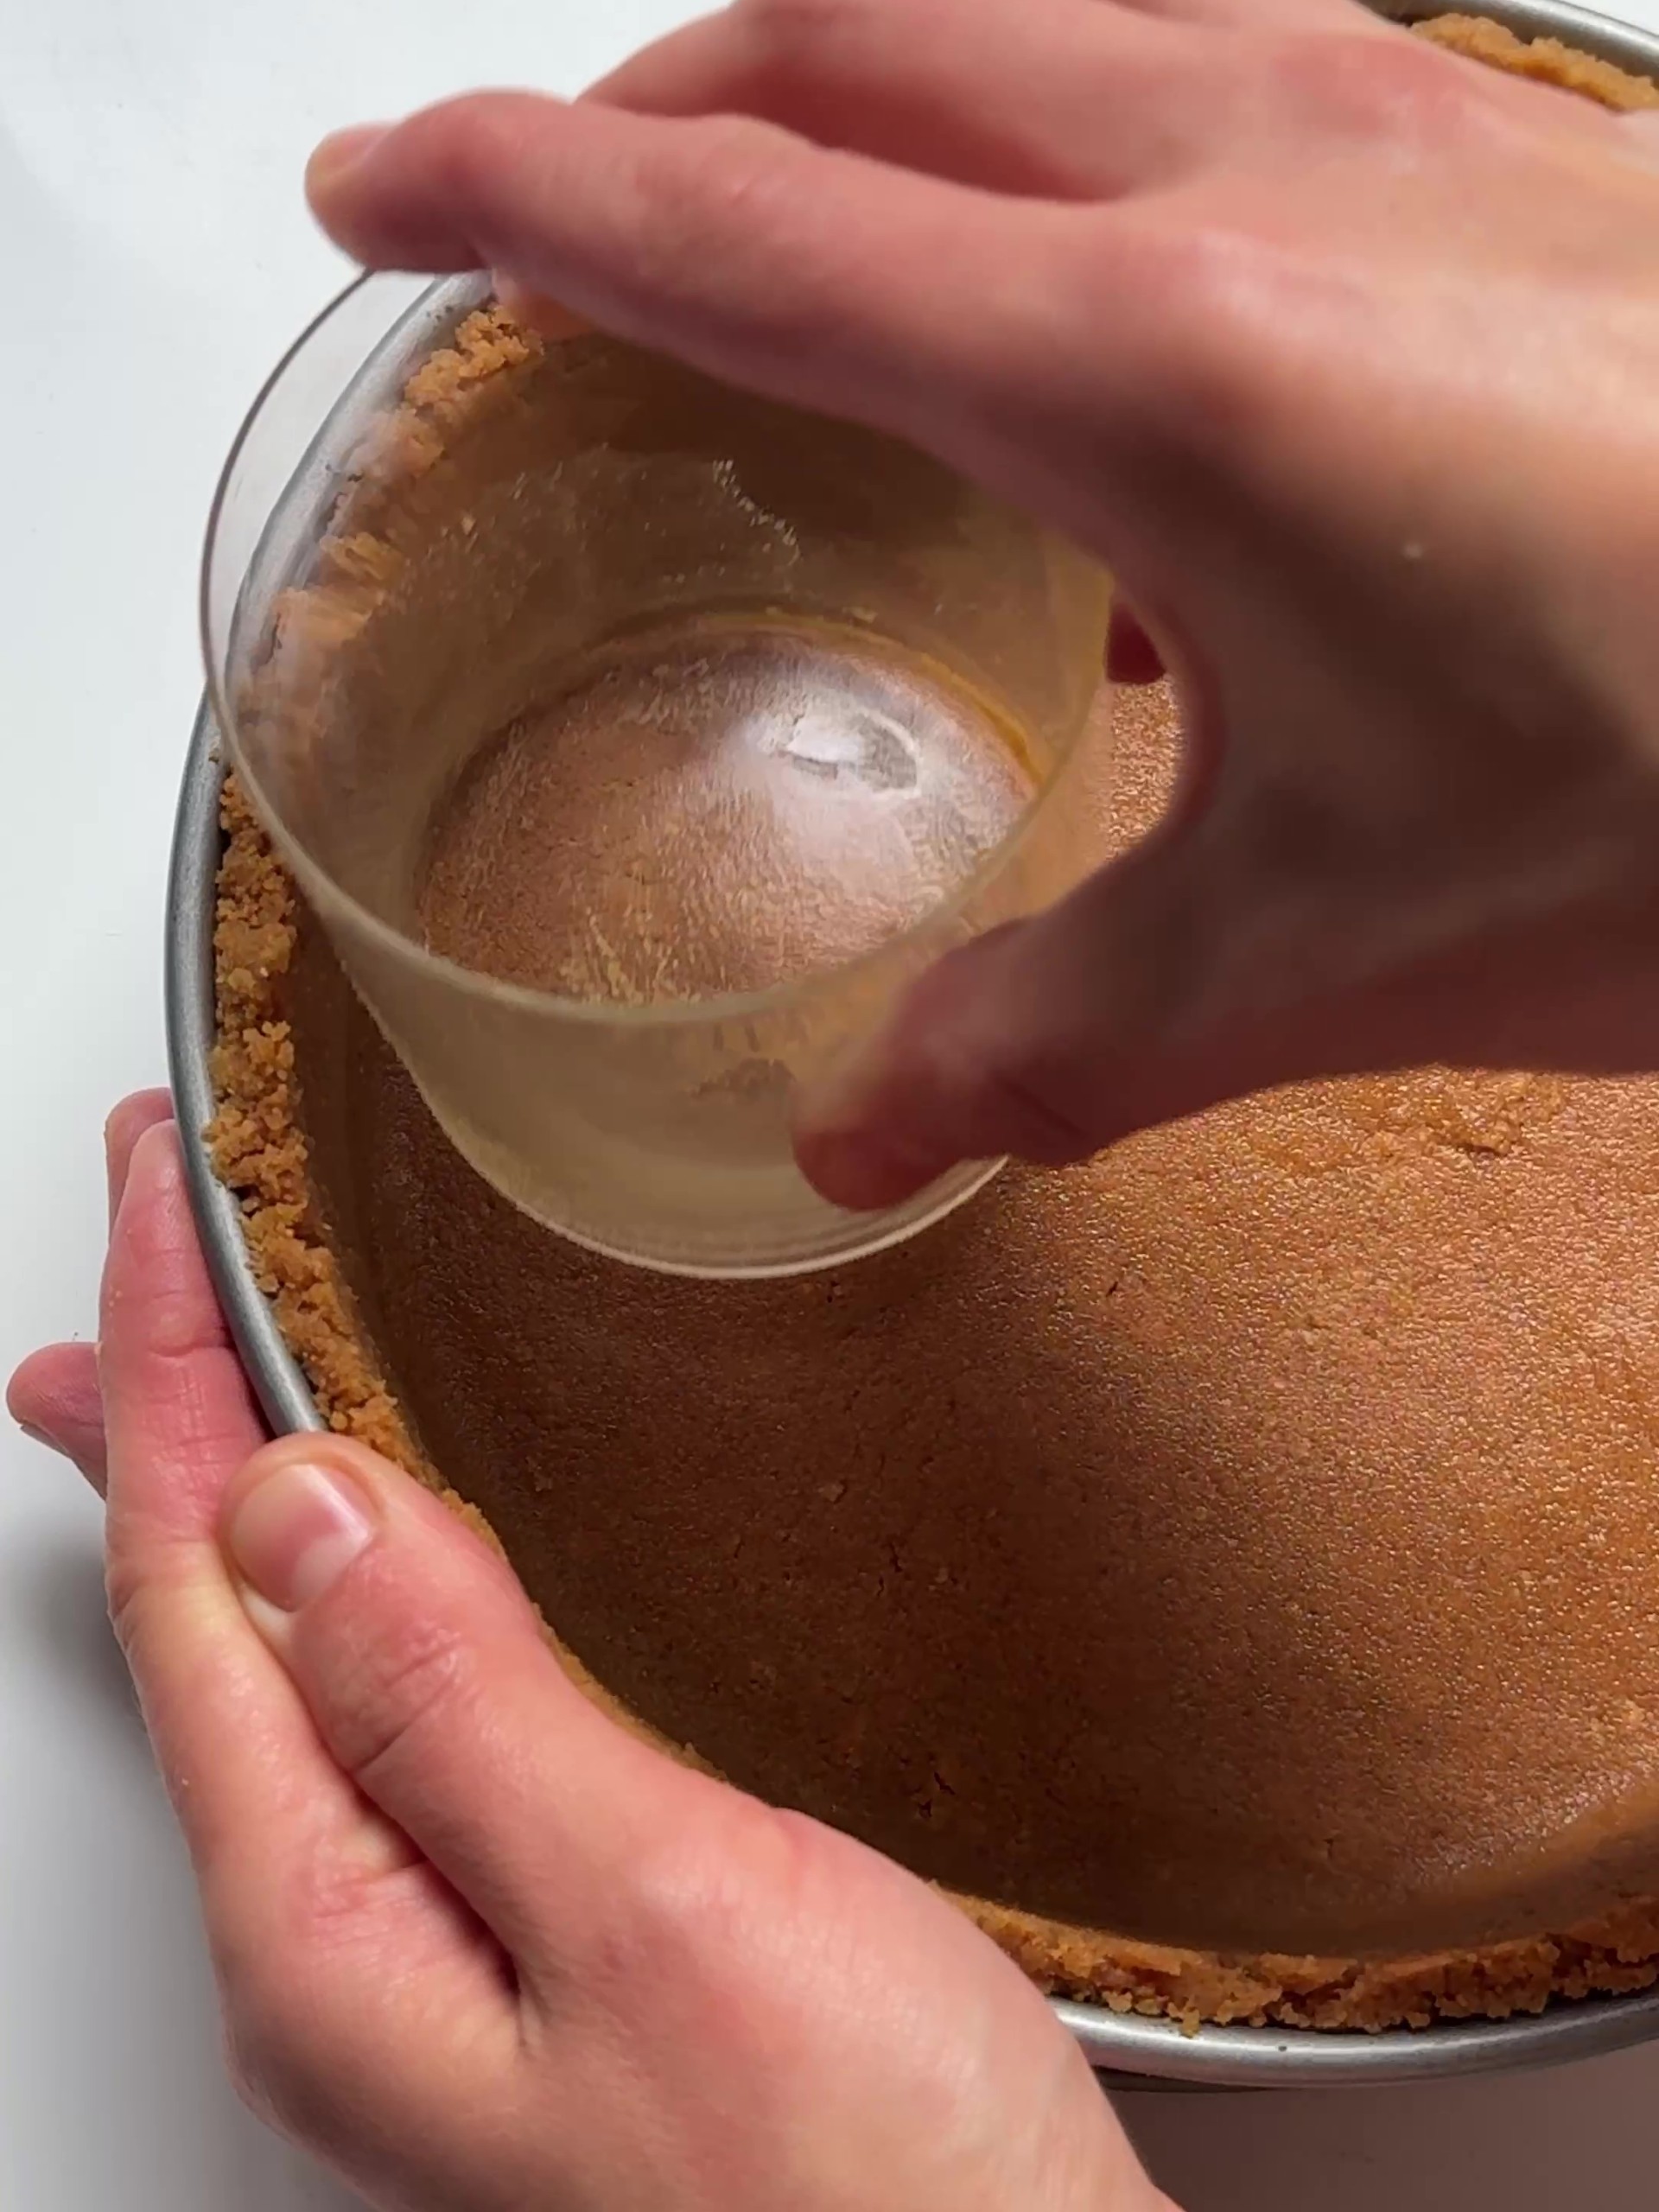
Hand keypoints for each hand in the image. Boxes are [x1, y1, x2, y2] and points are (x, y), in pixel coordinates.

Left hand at [7, 1094, 1164, 2211]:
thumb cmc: (867, 2199)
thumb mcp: (656, 1916)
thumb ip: (459, 1710)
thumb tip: (298, 1507)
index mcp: (331, 1935)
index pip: (195, 1582)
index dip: (166, 1363)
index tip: (158, 1184)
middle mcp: (351, 1955)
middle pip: (207, 1622)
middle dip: (161, 1411)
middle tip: (139, 1248)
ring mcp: (440, 1956)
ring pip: (295, 1660)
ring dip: (243, 1493)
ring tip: (191, 1387)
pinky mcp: (541, 1940)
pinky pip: (394, 1707)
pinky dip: (363, 1579)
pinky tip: (381, 1568)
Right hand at [304, 0, 1658, 1202]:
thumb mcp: (1329, 948)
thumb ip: (1053, 1030)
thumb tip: (862, 1130)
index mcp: (1153, 357)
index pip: (727, 223)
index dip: (505, 201)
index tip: (369, 200)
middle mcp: (1260, 163)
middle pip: (849, 33)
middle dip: (656, 100)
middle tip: (554, 217)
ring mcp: (1409, 113)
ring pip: (1026, 11)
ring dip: (863, 95)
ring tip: (787, 239)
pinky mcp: (1519, 146)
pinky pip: (1208, 71)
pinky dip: (1067, 154)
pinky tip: (1099, 342)